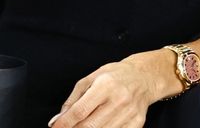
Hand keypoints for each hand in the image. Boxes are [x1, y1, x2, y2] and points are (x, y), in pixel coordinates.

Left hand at [49, 51, 177, 127]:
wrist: (144, 77)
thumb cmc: (115, 76)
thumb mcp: (90, 79)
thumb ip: (73, 99)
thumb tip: (59, 118)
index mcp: (105, 86)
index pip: (80, 111)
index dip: (65, 122)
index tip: (55, 127)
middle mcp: (119, 100)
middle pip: (90, 125)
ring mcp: (130, 113)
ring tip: (78, 127)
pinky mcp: (137, 123)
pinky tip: (98, 127)